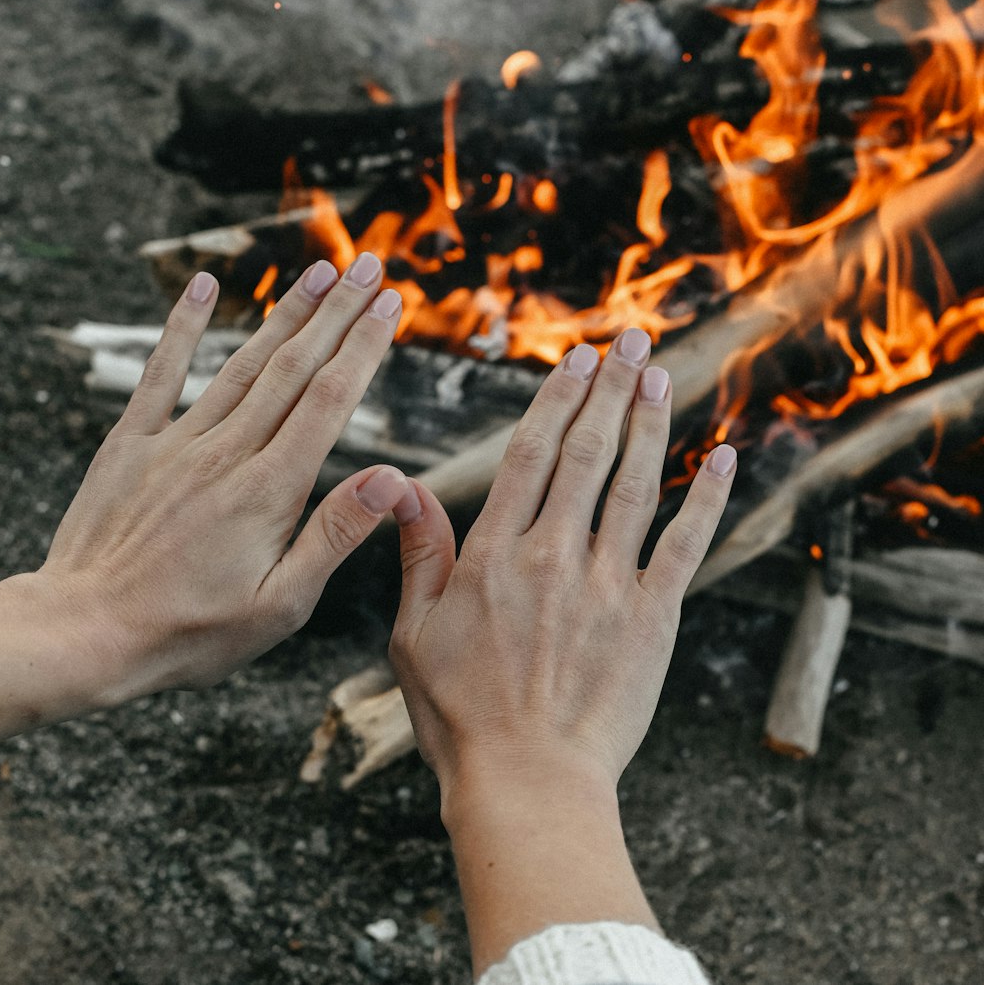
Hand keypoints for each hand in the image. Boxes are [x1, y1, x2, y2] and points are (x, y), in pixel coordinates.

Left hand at [0, 253, 411, 739]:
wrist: (85, 632)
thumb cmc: (189, 631)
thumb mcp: (279, 604)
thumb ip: (335, 534)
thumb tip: (392, 480)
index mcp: (270, 489)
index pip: (331, 400)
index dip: (365, 346)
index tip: (391, 305)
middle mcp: (228, 452)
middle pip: (295, 367)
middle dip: (339, 312)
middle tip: (370, 265)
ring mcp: (177, 442)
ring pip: (242, 362)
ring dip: (286, 313)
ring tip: (320, 272)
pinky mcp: (132, 443)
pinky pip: (161, 372)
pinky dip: (183, 326)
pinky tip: (203, 286)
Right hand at [388, 330, 735, 971]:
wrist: (530, 784)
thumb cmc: (462, 716)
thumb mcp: (414, 635)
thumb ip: (418, 556)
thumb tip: (404, 489)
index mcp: (494, 556)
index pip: (531, 456)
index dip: (556, 401)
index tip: (575, 361)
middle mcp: (553, 556)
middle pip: (588, 454)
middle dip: (609, 390)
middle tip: (629, 342)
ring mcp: (608, 585)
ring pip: (635, 484)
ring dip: (650, 424)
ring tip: (661, 375)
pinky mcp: (653, 619)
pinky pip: (684, 545)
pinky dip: (706, 498)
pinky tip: (722, 457)